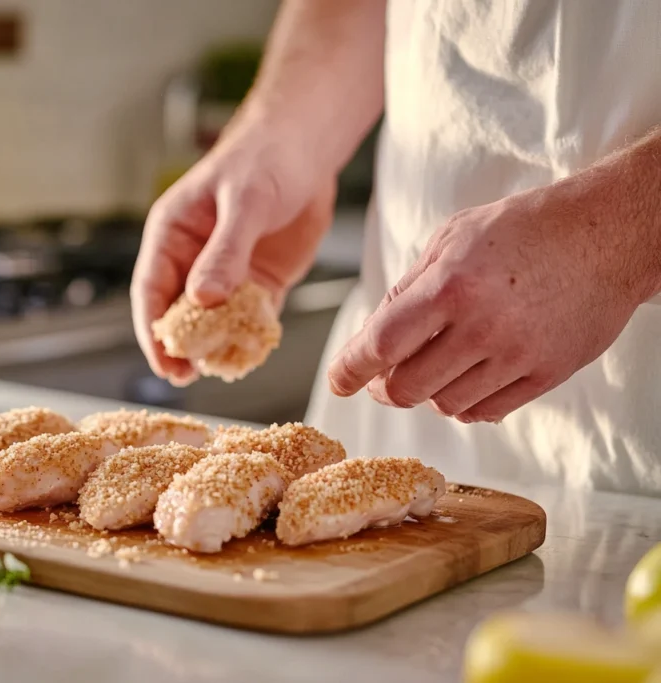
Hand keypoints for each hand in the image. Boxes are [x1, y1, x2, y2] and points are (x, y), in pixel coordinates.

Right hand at [131, 111, 336, 385]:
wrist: (307, 146)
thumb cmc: (265, 159)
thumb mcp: (245, 203)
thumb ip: (225, 252)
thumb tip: (202, 299)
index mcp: (173, 235)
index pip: (151, 290)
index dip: (153, 329)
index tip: (163, 361)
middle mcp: (193, 259)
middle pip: (177, 312)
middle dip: (180, 346)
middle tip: (187, 376)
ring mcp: (226, 273)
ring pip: (213, 321)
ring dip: (215, 346)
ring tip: (223, 368)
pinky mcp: (259, 281)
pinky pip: (249, 318)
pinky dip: (250, 337)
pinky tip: (252, 353)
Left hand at [326, 183, 649, 422]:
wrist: (608, 232)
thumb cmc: (523, 228)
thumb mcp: (451, 237)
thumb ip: (408, 287)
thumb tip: (372, 335)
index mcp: (449, 285)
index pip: (380, 344)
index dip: (349, 369)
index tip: (338, 382)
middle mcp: (481, 326)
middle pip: (406, 388)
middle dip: (383, 387)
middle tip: (381, 377)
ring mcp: (517, 355)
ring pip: (444, 404)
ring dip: (427, 392)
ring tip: (433, 364)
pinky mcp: (546, 374)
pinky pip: (486, 412)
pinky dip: (464, 402)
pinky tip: (466, 376)